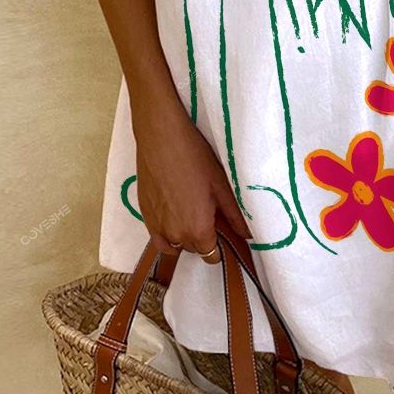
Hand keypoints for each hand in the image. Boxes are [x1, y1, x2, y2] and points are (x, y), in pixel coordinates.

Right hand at [131, 95, 251, 264]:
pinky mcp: (144, 215)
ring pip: (175, 244)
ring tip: (193, 214)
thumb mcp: (221, 185)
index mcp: (197, 230)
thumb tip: (249, 235)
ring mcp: (156, 226)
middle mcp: (175, 235)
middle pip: (194, 249)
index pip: (211, 255)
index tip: (224, 231)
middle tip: (210, 213)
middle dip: (204, 238)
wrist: (161, 138)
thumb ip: (235, 215)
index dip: (221, 246)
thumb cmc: (195, 158)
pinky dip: (168, 235)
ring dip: (185, 237)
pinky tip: (175, 217)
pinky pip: (158, 238)